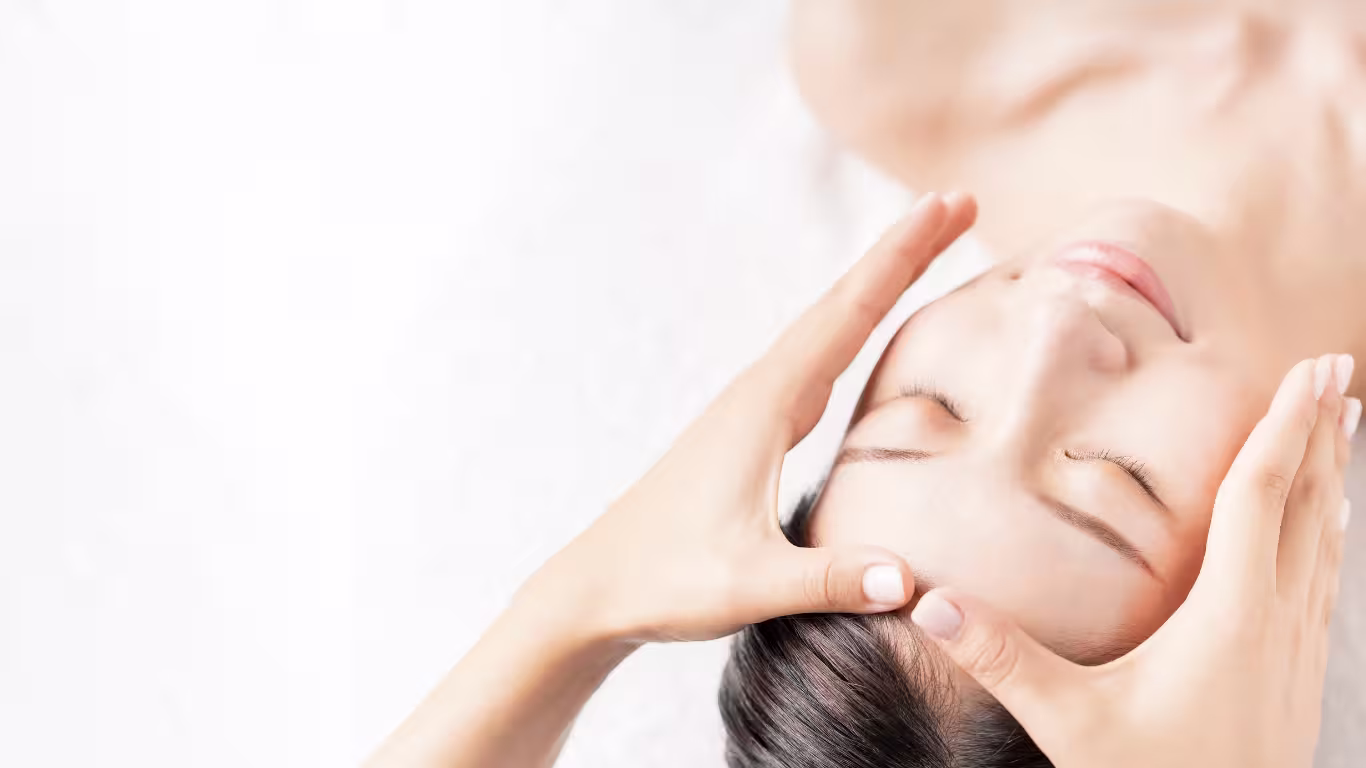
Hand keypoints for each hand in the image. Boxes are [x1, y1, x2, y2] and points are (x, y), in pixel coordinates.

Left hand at [523, 192, 977, 642]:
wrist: (598, 585)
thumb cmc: (664, 580)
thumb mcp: (748, 586)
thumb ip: (827, 580)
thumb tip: (908, 581)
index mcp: (763, 406)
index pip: (847, 317)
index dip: (901, 259)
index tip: (948, 206)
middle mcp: (758, 391)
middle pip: (841, 304)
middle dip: (902, 251)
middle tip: (958, 202)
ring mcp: (751, 406)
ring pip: (826, 327)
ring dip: (876, 283)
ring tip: (925, 244)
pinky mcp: (748, 428)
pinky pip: (812, 359)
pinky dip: (849, 326)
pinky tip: (858, 329)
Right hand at [910, 355, 1358, 767]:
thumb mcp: (1073, 723)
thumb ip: (1005, 658)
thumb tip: (931, 601)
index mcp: (1232, 616)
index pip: (1263, 497)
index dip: (1286, 428)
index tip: (1312, 370)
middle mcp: (1279, 622)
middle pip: (1310, 506)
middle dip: (1322, 433)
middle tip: (1336, 370)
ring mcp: (1297, 651)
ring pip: (1326, 542)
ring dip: (1332, 478)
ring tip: (1339, 429)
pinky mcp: (1298, 676)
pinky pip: (1321, 581)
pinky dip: (1326, 534)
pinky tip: (1323, 533)